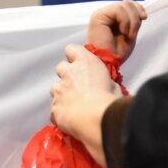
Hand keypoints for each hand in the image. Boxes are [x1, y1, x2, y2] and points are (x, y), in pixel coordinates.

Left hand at [50, 44, 120, 165]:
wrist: (95, 118)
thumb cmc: (108, 99)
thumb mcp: (113, 84)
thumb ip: (104, 81)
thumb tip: (105, 86)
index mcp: (85, 62)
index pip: (72, 49)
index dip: (74, 55)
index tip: (79, 62)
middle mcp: (68, 73)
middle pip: (61, 68)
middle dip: (67, 75)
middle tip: (78, 85)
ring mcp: (59, 91)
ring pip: (55, 88)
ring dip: (62, 94)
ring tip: (74, 104)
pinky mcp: (54, 108)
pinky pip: (54, 109)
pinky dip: (60, 112)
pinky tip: (70, 118)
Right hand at [87, 0, 145, 61]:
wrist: (108, 63)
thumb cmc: (116, 53)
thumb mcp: (130, 32)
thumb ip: (133, 19)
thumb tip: (140, 11)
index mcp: (110, 18)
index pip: (127, 4)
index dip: (138, 8)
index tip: (144, 18)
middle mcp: (104, 14)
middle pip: (127, 3)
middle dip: (135, 17)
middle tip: (133, 33)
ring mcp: (100, 14)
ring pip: (124, 5)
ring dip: (132, 21)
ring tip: (127, 35)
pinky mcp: (98, 16)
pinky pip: (118, 10)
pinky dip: (125, 21)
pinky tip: (122, 32)